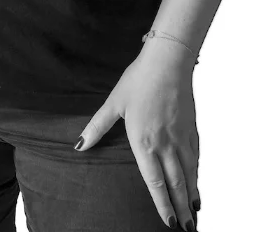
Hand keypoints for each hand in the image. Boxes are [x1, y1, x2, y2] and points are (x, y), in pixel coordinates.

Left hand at [74, 50, 200, 229]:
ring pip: (189, 174)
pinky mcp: (191, 128)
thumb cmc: (139, 80)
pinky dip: (197, 175)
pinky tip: (197, 184)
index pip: (155, 182)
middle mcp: (165, 144)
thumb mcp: (114, 103)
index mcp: (144, 141)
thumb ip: (97, 127)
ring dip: (191, 196)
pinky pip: (196, 158)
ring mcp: (181, 137)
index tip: (167, 223)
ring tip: (194, 215)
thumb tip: (78, 145)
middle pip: (176, 184)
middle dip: (181, 209)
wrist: (168, 60)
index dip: (162, 204)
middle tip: (186, 230)